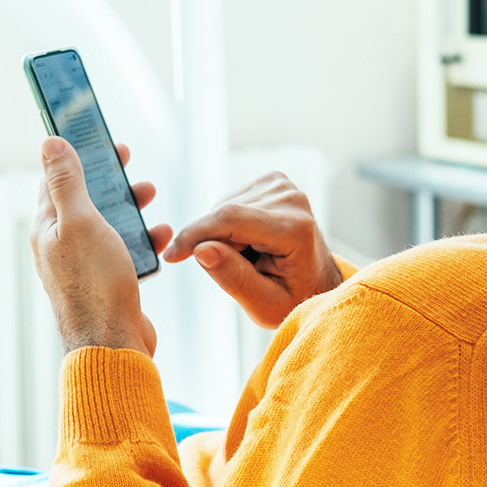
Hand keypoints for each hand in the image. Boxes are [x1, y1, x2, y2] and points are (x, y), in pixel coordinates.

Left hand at [30, 138, 172, 354]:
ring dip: (128, 206)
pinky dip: (142, 240)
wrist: (113, 345)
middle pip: (84, 199)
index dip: (74, 155)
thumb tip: (49, 143)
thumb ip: (66, 182)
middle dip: (107, 178)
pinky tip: (160, 236)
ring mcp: (84, 266)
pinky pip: (124, 251)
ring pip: (107, 224)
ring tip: (150, 194)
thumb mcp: (80, 222)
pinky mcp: (106, 283)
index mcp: (47, 229)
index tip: (94, 136)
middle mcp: (61, 246)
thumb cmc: (94, 284)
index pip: (54, 180)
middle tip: (127, 160)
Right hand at [163, 172, 342, 327]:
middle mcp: (291, 199)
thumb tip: (200, 250)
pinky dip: (229, 225)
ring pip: (224, 207)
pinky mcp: (273, 181)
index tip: (171, 256)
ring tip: (249, 257)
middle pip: (224, 213)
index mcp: (295, 229)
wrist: (314, 282)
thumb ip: (233, 278)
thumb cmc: (293, 297)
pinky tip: (249, 241)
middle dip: (213, 243)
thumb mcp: (264, 305)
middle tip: (236, 269)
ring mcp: (283, 186)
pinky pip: (230, 202)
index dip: (194, 235)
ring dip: (222, 235)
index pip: (230, 220)